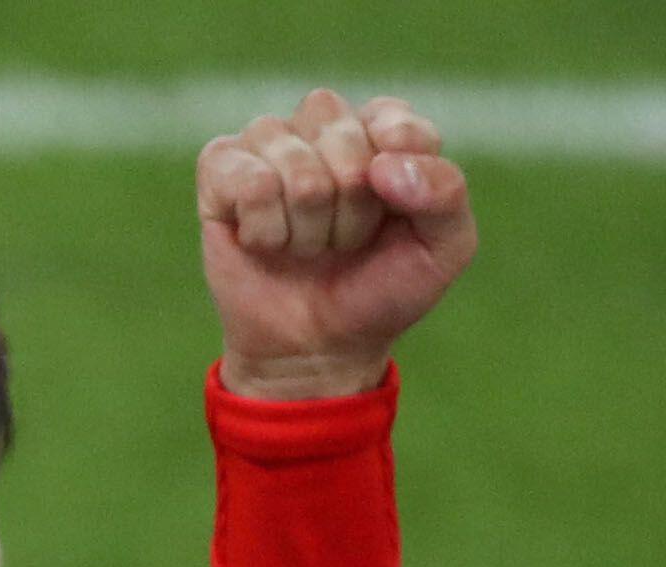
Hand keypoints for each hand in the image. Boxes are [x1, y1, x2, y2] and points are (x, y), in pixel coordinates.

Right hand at [200, 90, 468, 398]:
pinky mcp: (219, 174)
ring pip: (290, 158)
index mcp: (383, 133)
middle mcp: (324, 129)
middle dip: (348, 203)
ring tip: (305, 246)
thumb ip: (446, 191)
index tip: (393, 212)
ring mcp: (268, 147)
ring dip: (305, 221)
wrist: (314, 349)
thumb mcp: (445, 248)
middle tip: (343, 241)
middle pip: (337, 131)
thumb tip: (381, 165)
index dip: (392, 166)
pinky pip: (247, 180)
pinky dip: (264, 226)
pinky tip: (266, 244)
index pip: (390, 118)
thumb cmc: (381, 292)